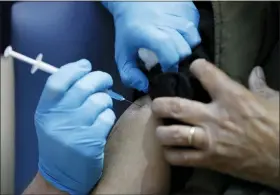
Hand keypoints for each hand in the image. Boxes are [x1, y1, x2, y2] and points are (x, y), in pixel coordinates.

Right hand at [35, 59, 115, 193]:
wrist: (61, 174)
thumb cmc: (59, 140)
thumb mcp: (52, 118)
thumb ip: (64, 97)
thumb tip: (85, 72)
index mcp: (45, 110)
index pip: (58, 81)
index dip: (74, 68)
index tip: (86, 65)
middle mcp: (57, 119)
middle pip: (84, 86)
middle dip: (100, 78)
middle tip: (105, 80)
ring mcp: (74, 131)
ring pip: (99, 101)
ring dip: (105, 100)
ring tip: (102, 106)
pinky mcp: (91, 143)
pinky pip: (107, 117)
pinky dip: (108, 116)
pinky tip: (103, 122)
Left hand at [103, 2, 200, 91]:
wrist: (132, 0)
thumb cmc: (128, 29)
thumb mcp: (122, 53)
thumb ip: (129, 74)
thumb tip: (145, 86)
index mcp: (150, 33)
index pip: (171, 55)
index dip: (171, 66)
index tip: (166, 70)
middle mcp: (168, 22)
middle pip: (185, 50)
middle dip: (179, 60)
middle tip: (170, 61)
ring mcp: (181, 14)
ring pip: (194, 39)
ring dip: (186, 47)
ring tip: (175, 48)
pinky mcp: (189, 9)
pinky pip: (196, 28)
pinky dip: (190, 36)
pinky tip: (179, 35)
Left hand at [152, 59, 278, 188]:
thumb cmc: (279, 127)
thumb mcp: (273, 101)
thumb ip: (260, 86)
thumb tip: (256, 72)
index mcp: (233, 98)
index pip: (206, 74)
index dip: (197, 67)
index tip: (194, 67)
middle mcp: (215, 118)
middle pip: (176, 107)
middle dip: (160, 104)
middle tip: (156, 104)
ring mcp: (210, 141)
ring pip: (172, 134)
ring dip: (161, 131)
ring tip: (160, 128)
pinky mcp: (209, 161)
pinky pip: (180, 158)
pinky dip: (171, 154)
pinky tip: (171, 149)